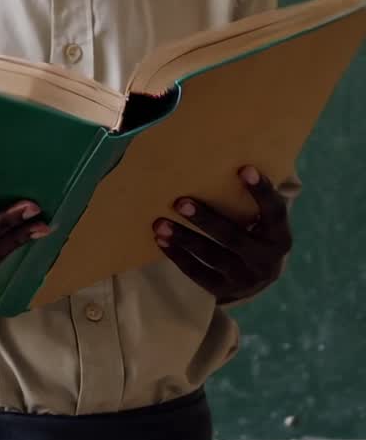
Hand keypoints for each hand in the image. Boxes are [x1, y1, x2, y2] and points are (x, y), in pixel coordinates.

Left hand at [152, 166, 291, 303]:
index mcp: (280, 237)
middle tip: (180, 202)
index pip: (274, 212)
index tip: (244, 168)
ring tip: (160, 222)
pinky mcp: (223, 291)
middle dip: (207, 220)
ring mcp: (245, 279)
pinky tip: (160, 240)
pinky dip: (177, 256)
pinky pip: (197, 274)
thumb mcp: (263, 218)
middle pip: (234, 238)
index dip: (261, 191)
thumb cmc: (255, 231)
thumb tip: (233, 149)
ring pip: (212, 257)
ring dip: (184, 238)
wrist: (256, 278)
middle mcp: (266, 261)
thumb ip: (253, 196)